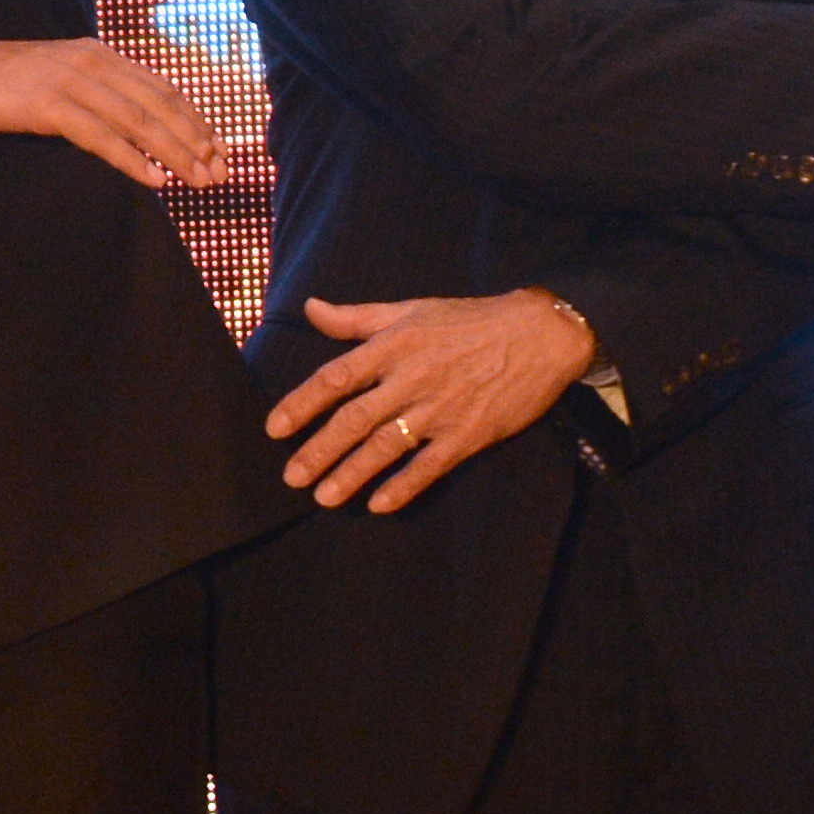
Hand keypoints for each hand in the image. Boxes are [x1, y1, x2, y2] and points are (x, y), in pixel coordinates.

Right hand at [0, 23, 224, 189]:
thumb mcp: (56, 77)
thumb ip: (93, 93)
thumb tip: (130, 126)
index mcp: (99, 54)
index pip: (162, 89)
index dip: (196, 121)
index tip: (220, 151)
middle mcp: (92, 62)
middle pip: (160, 105)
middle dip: (196, 141)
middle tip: (221, 174)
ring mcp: (69, 81)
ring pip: (138, 120)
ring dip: (174, 153)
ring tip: (199, 181)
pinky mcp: (46, 105)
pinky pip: (99, 135)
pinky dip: (130, 158)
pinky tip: (152, 179)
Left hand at [267, 292, 597, 513]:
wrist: (539, 334)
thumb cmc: (468, 320)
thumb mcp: (409, 310)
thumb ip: (356, 318)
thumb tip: (310, 308)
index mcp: (392, 346)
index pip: (335, 378)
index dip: (301, 403)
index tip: (275, 427)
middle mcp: (410, 379)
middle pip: (354, 420)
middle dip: (319, 451)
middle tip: (291, 478)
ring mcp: (440, 409)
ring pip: (386, 447)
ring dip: (352, 475)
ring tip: (324, 497)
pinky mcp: (469, 434)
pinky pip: (430, 466)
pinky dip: (404, 486)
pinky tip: (379, 504)